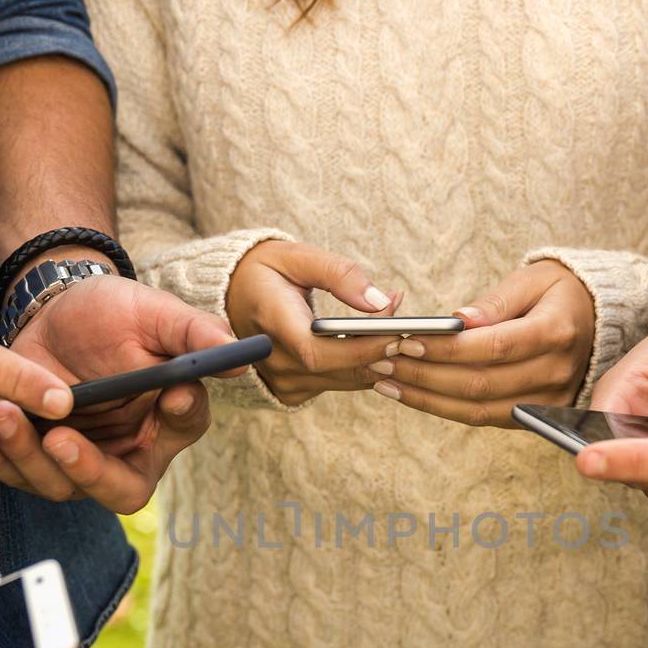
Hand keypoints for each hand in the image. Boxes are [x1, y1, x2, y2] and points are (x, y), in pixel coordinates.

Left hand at [0, 274, 235, 513]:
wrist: (54, 311)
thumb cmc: (113, 312)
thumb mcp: (153, 313)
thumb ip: (192, 333)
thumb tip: (235, 354)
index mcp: (169, 418)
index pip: (183, 430)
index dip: (176, 420)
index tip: (169, 396)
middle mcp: (129, 451)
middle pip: (118, 488)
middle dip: (87, 471)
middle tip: (60, 440)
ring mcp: (81, 461)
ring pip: (60, 486)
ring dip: (29, 457)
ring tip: (2, 413)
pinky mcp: (37, 457)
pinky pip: (17, 474)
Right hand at [226, 240, 401, 405]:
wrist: (233, 296)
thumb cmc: (266, 271)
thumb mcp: (297, 257)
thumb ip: (339, 274)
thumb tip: (380, 301)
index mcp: (271, 322)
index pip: (319, 352)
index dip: (362, 348)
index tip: (398, 332)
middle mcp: (273, 360)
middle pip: (340, 370)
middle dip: (383, 351)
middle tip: (414, 330)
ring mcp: (281, 380)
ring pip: (346, 380)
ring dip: (379, 358)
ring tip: (401, 329)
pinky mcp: (291, 390)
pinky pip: (339, 383)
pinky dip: (362, 365)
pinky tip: (376, 343)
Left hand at [370, 261, 593, 427]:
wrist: (593, 320)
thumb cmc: (557, 292)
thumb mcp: (532, 279)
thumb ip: (495, 302)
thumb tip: (457, 322)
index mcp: (556, 332)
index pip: (494, 347)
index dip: (447, 349)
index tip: (408, 340)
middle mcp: (555, 372)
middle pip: (480, 384)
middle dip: (425, 374)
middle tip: (382, 360)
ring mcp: (547, 400)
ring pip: (477, 410)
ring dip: (425, 398)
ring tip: (385, 381)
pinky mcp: (534, 416)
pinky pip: (483, 418)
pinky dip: (443, 408)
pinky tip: (411, 393)